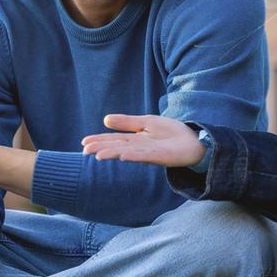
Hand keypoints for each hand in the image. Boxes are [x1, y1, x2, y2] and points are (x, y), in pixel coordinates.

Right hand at [80, 114, 203, 168]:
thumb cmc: (170, 133)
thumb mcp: (146, 122)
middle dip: (101, 148)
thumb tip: (105, 120)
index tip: (84, 143)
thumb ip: (127, 122)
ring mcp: (148, 153)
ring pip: (127, 153)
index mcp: (135, 139)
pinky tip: (123, 155)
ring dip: (113, 154)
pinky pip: (144, 156)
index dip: (99, 141)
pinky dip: (133, 155)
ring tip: (98, 155)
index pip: (113, 140)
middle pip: (117, 147)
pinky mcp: (160, 157)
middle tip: (85, 150)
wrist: (192, 140)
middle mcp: (139, 148)